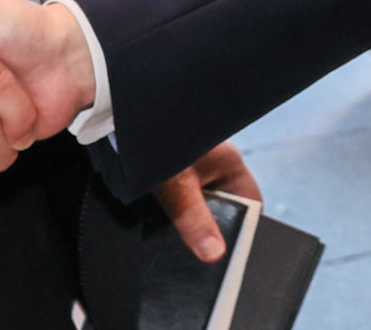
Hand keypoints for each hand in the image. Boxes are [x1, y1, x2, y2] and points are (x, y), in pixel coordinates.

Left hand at [155, 142, 262, 261]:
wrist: (119, 118)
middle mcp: (215, 163)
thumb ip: (194, 219)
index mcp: (228, 162)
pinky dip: (175, 209)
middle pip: (225, 206)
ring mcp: (195, 166)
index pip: (251, 202)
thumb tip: (215, 253)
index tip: (233, 250)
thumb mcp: (175, 186)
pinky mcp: (173, 169)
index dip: (246, 228)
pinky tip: (162, 219)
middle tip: (200, 248)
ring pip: (201, 203)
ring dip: (190, 219)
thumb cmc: (154, 139)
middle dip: (213, 227)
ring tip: (178, 234)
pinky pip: (183, 197)